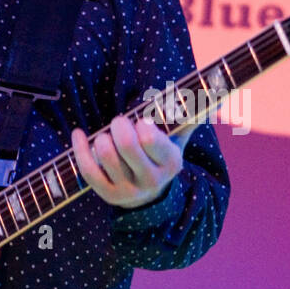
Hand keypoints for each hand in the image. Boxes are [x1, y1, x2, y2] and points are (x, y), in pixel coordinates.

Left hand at [71, 116, 193, 208]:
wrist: (152, 195)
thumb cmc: (161, 155)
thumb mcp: (178, 139)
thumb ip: (189, 115)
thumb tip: (210, 93)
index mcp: (170, 162)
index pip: (150, 138)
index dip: (141, 124)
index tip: (140, 121)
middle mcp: (151, 179)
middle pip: (126, 144)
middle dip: (119, 125)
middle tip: (119, 122)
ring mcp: (129, 190)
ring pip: (105, 155)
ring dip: (101, 138)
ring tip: (105, 135)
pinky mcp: (108, 195)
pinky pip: (88, 170)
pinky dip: (79, 149)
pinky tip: (79, 134)